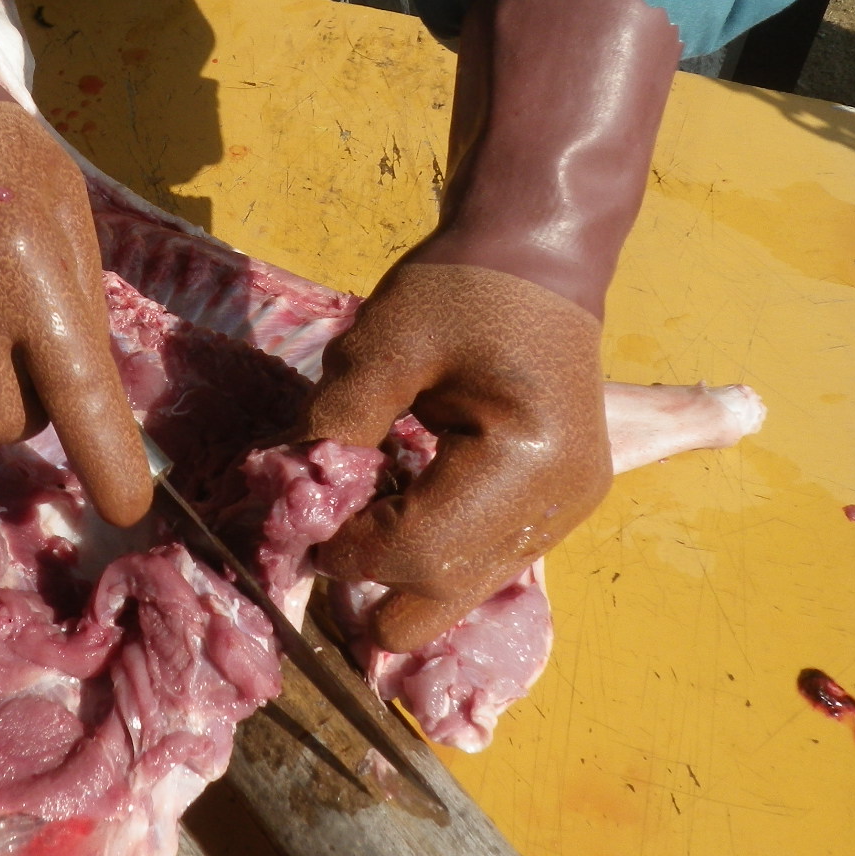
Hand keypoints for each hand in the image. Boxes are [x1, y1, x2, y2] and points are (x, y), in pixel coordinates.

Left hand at [301, 262, 611, 652]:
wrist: (539, 258)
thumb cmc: (464, 288)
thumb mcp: (384, 342)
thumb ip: (336, 420)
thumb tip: (288, 488)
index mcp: (526, 460)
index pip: (421, 551)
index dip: (349, 550)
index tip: (302, 519)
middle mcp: (559, 504)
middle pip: (449, 597)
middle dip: (377, 588)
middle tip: (325, 544)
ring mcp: (566, 514)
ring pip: (465, 590)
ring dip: (404, 570)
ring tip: (361, 513)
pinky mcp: (555, 509)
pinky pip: (482, 560)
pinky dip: (433, 548)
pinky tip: (400, 503)